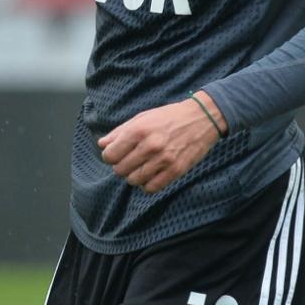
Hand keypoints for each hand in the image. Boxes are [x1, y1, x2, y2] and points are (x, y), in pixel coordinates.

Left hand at [97, 92, 224, 193]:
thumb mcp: (143, 117)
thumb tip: (102, 144)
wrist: (202, 118)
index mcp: (139, 130)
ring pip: (134, 180)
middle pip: (120, 170)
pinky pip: (151, 188)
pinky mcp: (176, 170)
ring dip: (134, 176)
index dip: (110, 156)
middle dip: (121, 166)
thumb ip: (120, 131)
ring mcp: (164, 159)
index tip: (116, 154)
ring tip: (141, 167)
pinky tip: (150, 175)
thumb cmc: (170, 117)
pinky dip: (147, 185)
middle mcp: (150, 146)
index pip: (110, 155)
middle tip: (130, 160)